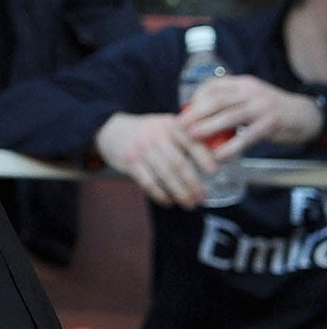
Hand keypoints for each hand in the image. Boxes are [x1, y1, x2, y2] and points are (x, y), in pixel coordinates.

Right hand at [93, 112, 221, 206]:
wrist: (111, 130)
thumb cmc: (147, 131)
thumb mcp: (166, 125)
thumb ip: (187, 136)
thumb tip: (218, 156)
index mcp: (170, 125)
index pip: (191, 142)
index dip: (204, 158)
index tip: (214, 172)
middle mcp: (156, 136)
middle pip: (179, 163)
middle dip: (193, 183)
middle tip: (203, 197)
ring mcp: (141, 149)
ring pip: (165, 175)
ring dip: (179, 192)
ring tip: (190, 204)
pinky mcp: (130, 162)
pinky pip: (148, 182)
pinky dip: (159, 194)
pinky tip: (168, 201)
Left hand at [178, 74, 321, 153]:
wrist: (302, 115)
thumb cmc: (267, 111)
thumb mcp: (247, 100)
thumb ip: (226, 106)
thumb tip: (195, 120)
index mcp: (242, 84)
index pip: (213, 86)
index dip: (196, 99)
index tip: (184, 113)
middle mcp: (251, 91)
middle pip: (218, 99)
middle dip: (196, 113)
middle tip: (180, 125)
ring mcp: (262, 106)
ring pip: (230, 116)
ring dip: (209, 127)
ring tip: (193, 137)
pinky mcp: (271, 123)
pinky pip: (248, 136)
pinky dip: (232, 146)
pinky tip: (220, 155)